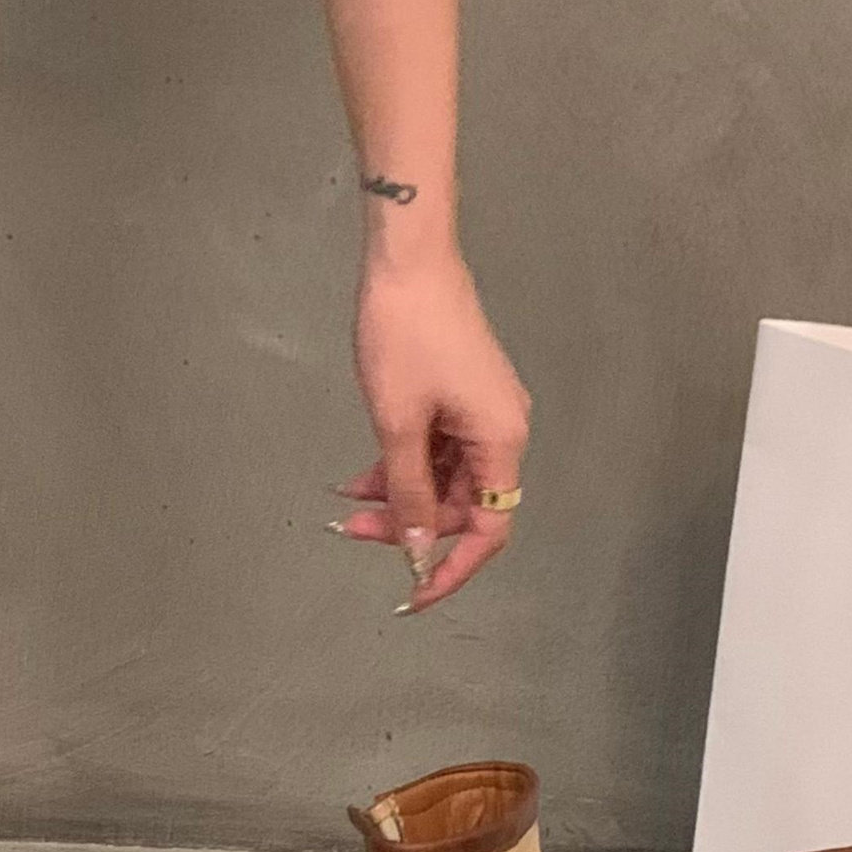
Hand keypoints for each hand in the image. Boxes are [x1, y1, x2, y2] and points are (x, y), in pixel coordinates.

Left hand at [333, 244, 528, 609]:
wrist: (410, 258)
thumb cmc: (405, 336)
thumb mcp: (398, 424)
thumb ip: (409, 492)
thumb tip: (416, 547)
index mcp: (501, 442)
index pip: (488, 530)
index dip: (452, 569)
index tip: (413, 593)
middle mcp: (503, 431)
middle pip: (462, 504)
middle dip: (409, 523)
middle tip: (351, 527)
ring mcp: (483, 410)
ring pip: (445, 477)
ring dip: (400, 493)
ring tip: (348, 499)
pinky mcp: (463, 393)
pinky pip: (438, 447)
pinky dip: (404, 462)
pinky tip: (362, 471)